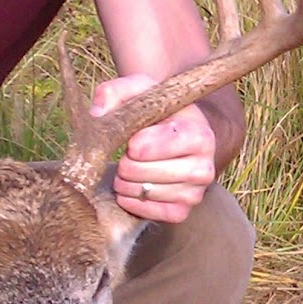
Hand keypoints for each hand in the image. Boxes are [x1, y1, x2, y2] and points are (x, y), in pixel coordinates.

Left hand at [91, 73, 217, 223]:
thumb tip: (98, 114)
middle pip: (140, 171)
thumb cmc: (158, 111)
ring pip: (143, 193)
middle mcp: (204, 166)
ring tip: (129, 168)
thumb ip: (116, 92)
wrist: (178, 133)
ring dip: (125, 183)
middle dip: (125, 163)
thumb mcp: (140, 90)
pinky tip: (133, 186)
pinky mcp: (183, 211)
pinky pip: (148, 213)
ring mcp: (195, 192)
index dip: (131, 142)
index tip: (133, 137)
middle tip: (128, 155)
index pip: (145, 146)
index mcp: (198, 133)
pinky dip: (132, 201)